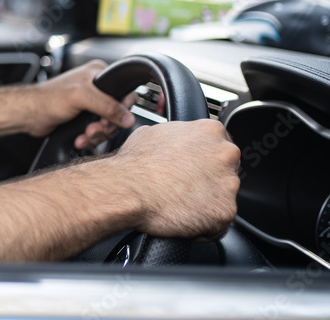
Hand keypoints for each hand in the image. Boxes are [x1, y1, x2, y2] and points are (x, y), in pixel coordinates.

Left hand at [23, 60, 135, 146]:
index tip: (110, 119)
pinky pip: (97, 131)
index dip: (122, 109)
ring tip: (85, 136)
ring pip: (108, 124)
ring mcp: (90, 103)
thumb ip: (107, 106)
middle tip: (94, 129)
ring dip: (97, 134)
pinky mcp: (84, 117)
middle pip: (117, 112)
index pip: (124, 92)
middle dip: (106, 125)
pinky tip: (80, 139)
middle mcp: (96, 87)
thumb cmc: (47, 99)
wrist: (28, 114)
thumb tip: (128, 117)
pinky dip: (90, 138)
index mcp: (98, 74)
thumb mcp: (80, 98)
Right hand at [111, 119, 239, 239]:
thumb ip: (175, 134)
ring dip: (206, 202)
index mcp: (210, 131)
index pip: (219, 144)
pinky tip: (182, 217)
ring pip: (223, 197)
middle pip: (226, 170)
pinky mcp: (225, 211)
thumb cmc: (135, 163)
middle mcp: (225, 154)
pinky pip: (219, 222)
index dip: (205, 158)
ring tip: (179, 203)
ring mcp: (229, 184)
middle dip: (209, 180)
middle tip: (184, 186)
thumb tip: (172, 140)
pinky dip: (204, 224)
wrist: (128, 190)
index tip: (195, 167)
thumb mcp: (152, 133)